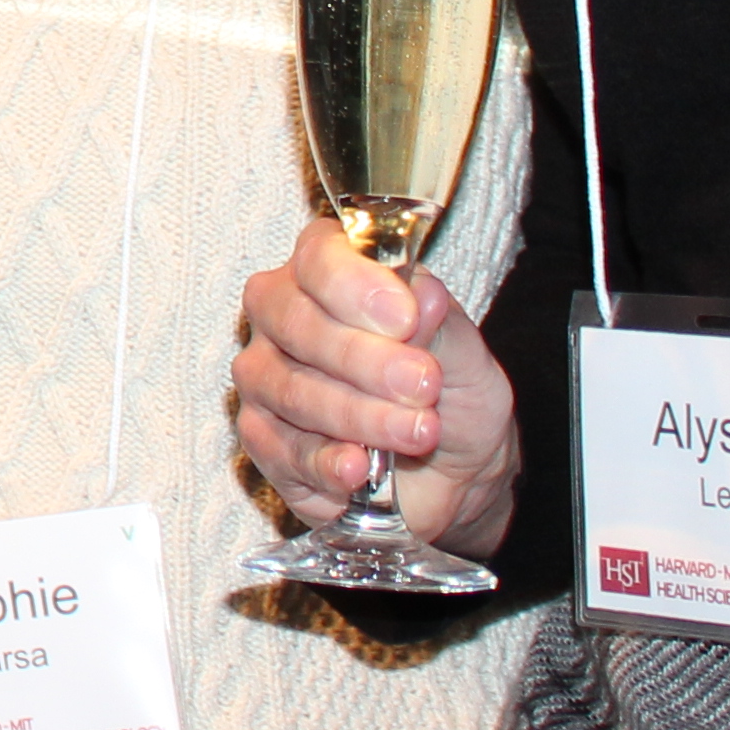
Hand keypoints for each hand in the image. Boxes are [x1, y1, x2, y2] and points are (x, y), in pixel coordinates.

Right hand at [234, 219, 519, 559]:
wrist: (453, 474)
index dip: (355, 284)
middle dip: (363, 358)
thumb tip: (422, 292)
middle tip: (423, 384)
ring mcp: (265, 377)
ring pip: (289, 388)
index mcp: (331, 272)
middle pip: (294, 321)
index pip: (319, 256)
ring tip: (418, 432)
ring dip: (359, 414)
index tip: (405, 317)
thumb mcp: (466, 357)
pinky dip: (325, 461)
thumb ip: (441, 324)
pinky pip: (281, 449)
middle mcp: (283, 315)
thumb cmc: (451, 396)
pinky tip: (359, 469)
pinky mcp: (263, 439)